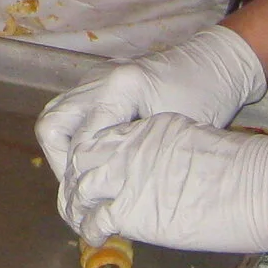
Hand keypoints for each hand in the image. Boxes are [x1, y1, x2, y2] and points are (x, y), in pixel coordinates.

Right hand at [35, 26, 266, 181]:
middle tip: (80, 192)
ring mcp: (93, 78)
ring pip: (56, 117)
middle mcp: (98, 80)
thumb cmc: (205, 98)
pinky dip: (74, 138)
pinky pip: (70, 112)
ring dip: (63, 151)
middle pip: (52, 124)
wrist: (214, 64)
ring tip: (84, 179)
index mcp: (119, 88)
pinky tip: (95, 161)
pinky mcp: (97, 83)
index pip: (80, 140)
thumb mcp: (175, 135)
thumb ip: (138, 159)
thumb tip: (109, 195)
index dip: (81, 176)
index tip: (90, 203)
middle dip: (60, 163)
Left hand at [60, 114, 267, 252]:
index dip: (92, 155)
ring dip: (75, 204)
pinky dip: (89, 229)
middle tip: (76, 195)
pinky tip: (93, 235)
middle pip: (82, 156)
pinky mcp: (129, 208)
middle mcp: (130, 146)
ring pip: (80, 186)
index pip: (102, 136)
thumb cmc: (241, 167)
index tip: (92, 170)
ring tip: (78, 217)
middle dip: (74, 176)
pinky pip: (94, 219)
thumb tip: (154, 170)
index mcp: (147, 127)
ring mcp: (126, 176)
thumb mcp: (192, 142)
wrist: (258, 184)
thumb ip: (163, 150)